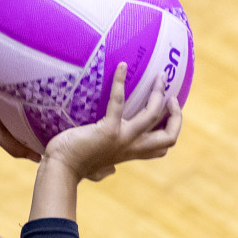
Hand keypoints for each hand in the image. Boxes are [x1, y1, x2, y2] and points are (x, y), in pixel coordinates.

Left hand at [42, 64, 181, 180]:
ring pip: (153, 115)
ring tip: (159, 78)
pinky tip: (121, 66)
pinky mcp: (108, 130)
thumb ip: (107, 169)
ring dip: (158, 94)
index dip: (172, 130)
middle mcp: (131, 147)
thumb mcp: (98, 169)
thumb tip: (110, 171)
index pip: (161, 148)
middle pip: (168, 137)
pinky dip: (120, 82)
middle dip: (176, 115)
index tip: (169, 114)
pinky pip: (119, 101)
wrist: (61, 169)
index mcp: (130, 153)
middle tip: (171, 95)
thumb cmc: (75, 167)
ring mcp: (122, 138)